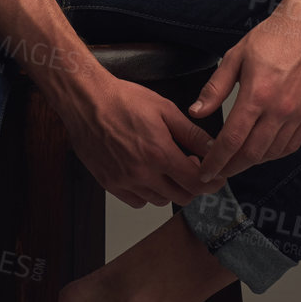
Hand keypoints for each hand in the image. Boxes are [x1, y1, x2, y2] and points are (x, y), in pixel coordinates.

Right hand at [51, 74, 223, 208]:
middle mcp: (142, 172)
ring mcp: (124, 181)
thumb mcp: (164, 109)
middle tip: (189, 167)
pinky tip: (145, 174)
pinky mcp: (109, 184)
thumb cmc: (122, 100)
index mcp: (159, 153)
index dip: (211, 183)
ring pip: (159, 201)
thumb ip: (191, 133)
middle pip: (181, 197)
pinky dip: (146, 193)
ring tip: (165, 167)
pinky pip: (137, 201)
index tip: (215, 179)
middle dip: (192, 185)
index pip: (196, 183)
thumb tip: (212, 148)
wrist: (86, 101)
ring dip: (169, 189)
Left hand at [189, 3, 300, 181]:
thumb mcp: (236, 56)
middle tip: (217, 172)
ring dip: (251, 162)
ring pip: (272, 153)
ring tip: (235, 162)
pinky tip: (261, 151)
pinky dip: (274, 154)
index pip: (232, 140)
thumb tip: (196, 112)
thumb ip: (215, 88)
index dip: (216, 160)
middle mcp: (281, 110)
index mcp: (258, 95)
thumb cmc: (272, 37)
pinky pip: (291, 145)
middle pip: (252, 153)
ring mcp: (299, 115)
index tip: (205, 170)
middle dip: (231, 168)